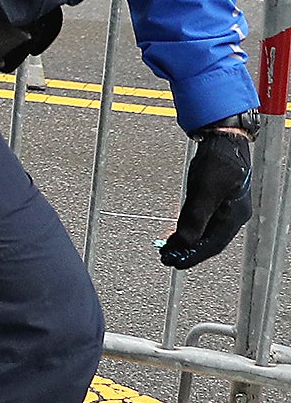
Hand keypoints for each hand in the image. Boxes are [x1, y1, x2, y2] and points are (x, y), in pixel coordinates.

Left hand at [161, 118, 255, 267]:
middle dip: (188, 251)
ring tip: (169, 250)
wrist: (223, 138)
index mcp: (234, 215)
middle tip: (167, 259)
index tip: (174, 264)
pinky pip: (203, 222)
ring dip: (187, 242)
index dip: (193, 256)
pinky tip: (178, 234)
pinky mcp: (217, 199)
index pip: (213, 245)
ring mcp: (226, 207)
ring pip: (205, 232)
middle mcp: (233, 214)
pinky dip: (190, 230)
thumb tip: (185, 243)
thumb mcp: (204, 190)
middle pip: (209, 241)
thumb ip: (195, 217)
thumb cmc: (218, 161)